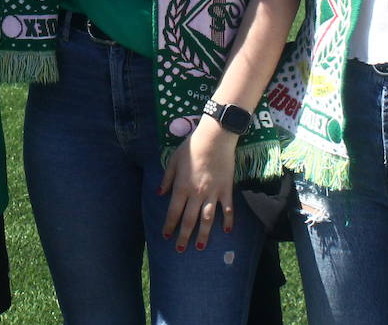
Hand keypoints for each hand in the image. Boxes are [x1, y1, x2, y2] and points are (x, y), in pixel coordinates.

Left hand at [158, 117, 237, 252]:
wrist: (214, 138)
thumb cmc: (191, 147)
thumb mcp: (174, 160)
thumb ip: (167, 179)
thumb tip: (160, 194)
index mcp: (181, 187)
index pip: (173, 212)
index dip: (169, 225)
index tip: (166, 236)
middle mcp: (196, 194)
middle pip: (189, 220)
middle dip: (183, 236)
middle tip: (180, 249)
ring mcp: (213, 193)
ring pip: (207, 219)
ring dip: (203, 234)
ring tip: (199, 246)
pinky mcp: (226, 190)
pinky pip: (228, 209)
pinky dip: (228, 220)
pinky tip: (227, 230)